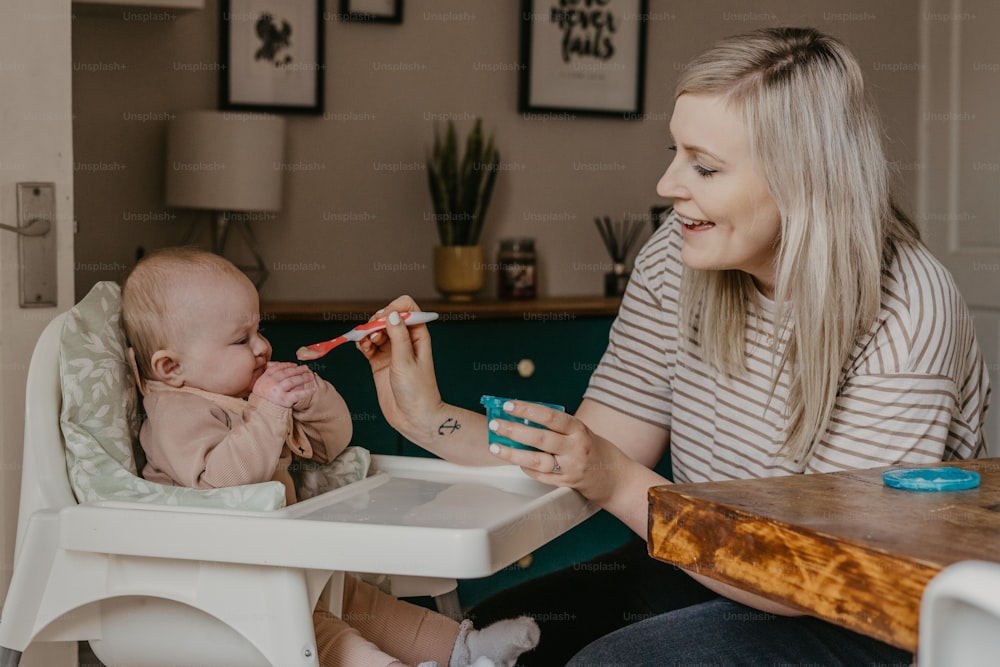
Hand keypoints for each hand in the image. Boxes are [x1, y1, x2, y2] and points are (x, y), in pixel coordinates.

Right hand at [252, 362, 316, 408]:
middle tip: (305, 368)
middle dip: (297, 370)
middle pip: (286, 373)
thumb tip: (282, 369)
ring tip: (310, 376)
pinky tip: (313, 390)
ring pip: (292, 380)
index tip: (294, 365)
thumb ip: (269, 377)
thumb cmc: (262, 400)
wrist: (260, 414)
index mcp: (265, 378)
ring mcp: (278, 390)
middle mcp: (271, 382)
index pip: (277, 367)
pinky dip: (306, 392)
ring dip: (303, 377)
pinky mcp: (284, 399)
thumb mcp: (260, 386)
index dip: (287, 365)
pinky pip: (297, 394)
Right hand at [356, 295, 445, 441]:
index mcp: (418, 335)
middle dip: (376, 321)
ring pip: (375, 330)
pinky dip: (362, 343)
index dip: (393, 308)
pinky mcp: (380, 362)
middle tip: (371, 333)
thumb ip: (398, 336)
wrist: (414, 418)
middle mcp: (405, 340)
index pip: (407, 307)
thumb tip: (392, 314)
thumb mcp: (406, 361)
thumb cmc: (418, 391)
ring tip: (367, 343)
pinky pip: (368, 345)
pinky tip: (362, 348)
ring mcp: (391, 351)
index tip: (382, 319)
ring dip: (367, 332)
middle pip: (387, 317)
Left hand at [484, 399, 630, 505]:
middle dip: (514, 430)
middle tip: (495, 424)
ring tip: (494, 446)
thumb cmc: (593, 449)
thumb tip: (521, 418)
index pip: (549, 416)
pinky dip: (525, 467)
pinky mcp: (565, 484)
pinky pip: (540, 476)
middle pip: (540, 438)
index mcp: (578, 429)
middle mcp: (575, 448)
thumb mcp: (580, 431)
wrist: (616, 478)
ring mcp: (570, 468)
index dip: (527, 410)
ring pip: (537, 460)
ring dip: (513, 453)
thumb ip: (556, 426)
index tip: (508, 405)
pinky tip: (514, 460)